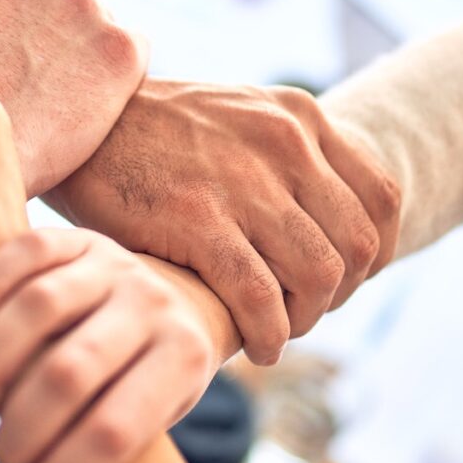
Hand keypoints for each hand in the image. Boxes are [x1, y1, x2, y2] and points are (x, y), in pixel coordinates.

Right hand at [0, 228, 214, 462]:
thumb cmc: (146, 382)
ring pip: (39, 308)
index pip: (116, 431)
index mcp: (184, 358)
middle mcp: (155, 304)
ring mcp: (117, 263)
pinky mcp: (80, 237)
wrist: (178, 302)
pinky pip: (23, 254)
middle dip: (22, 431)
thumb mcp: (134, 425)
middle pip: (70, 372)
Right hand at [44, 79, 400, 364]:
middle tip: (303, 310)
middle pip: (357, 245)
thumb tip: (323, 221)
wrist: (80, 118)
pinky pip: (260, 298)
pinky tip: (254, 345)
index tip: (345, 280)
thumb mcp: (238, 117)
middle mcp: (284, 144)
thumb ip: (285, 156)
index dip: (376, 253)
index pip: (382, 197)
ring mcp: (243, 182)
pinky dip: (268, 334)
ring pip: (319, 276)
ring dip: (305, 319)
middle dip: (340, 294)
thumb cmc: (155, 132)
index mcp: (300, 118)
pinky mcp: (197, 219)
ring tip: (277, 330)